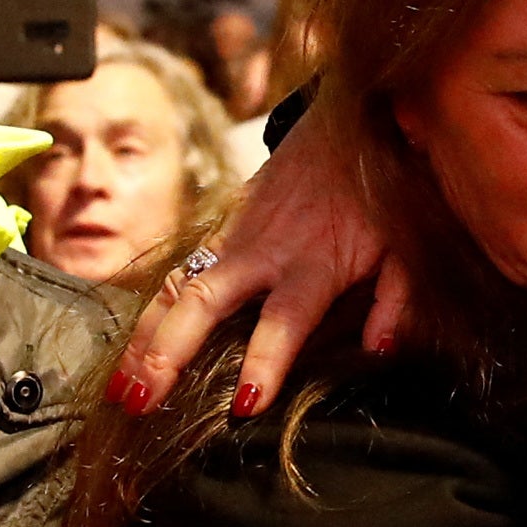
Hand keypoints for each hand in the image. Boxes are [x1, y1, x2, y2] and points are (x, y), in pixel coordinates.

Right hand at [112, 113, 411, 420]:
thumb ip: (396, 299)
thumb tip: (380, 349)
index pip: (285, 318)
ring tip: (121, 389)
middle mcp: (264, 251)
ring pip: (177, 288)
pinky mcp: (221, 228)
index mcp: (315, 262)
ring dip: (145, 340)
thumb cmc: (378, 196)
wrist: (349, 124)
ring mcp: (234, 237)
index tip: (245, 403)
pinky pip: (178, 271)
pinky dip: (152, 312)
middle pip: (205, 302)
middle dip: (169, 353)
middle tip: (145, 400)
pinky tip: (130, 352)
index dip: (265, 360)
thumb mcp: (404, 246)